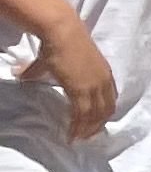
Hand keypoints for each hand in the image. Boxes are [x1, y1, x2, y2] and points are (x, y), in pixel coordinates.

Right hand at [45, 22, 115, 140]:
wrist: (62, 32)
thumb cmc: (58, 44)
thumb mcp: (54, 61)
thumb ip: (38, 70)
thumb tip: (19, 73)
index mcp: (104, 74)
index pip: (110, 99)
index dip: (103, 113)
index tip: (94, 123)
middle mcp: (104, 81)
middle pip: (106, 110)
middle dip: (96, 125)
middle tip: (85, 136)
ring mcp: (95, 86)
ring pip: (95, 115)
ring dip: (87, 129)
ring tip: (77, 138)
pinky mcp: (82, 90)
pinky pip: (83, 114)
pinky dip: (78, 127)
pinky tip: (72, 134)